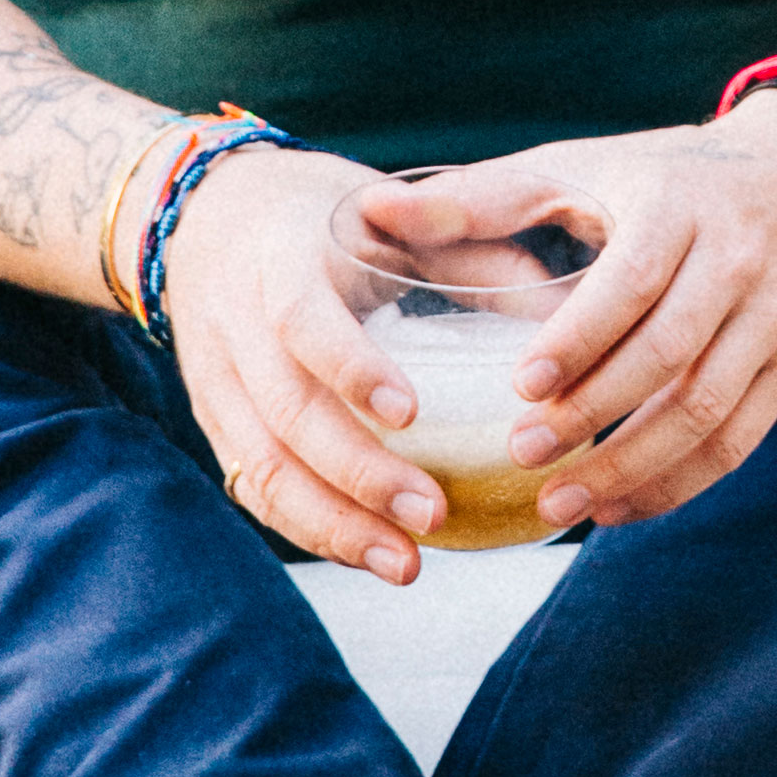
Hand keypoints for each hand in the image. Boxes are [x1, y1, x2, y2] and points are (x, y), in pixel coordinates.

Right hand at [155, 143, 452, 587]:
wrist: (209, 213)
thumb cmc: (325, 213)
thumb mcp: (392, 211)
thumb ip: (472, 254)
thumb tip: (567, 318)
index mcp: (282, 258)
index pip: (302, 319)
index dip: (352, 369)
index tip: (413, 413)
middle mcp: (236, 323)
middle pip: (285, 414)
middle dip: (359, 475)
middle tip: (433, 514)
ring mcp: (215, 380)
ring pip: (262, 467)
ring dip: (333, 525)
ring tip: (406, 566)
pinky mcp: (213, 422)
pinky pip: (252, 487)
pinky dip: (307, 528)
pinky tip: (365, 554)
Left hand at [373, 108, 776, 535]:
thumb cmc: (661, 176)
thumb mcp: (577, 167)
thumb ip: (475, 198)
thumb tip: (365, 212)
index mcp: (679, 206)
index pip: (636, 279)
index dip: (582, 337)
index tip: (521, 386)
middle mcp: (739, 261)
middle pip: (673, 354)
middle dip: (597, 414)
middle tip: (521, 454)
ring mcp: (774, 318)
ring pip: (711, 409)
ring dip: (635, 467)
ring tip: (558, 502)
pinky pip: (739, 440)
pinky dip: (679, 483)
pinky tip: (617, 510)